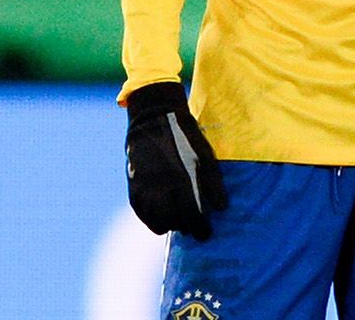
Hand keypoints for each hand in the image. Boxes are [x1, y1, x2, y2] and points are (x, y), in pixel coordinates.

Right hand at [124, 81, 226, 238]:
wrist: (154, 119)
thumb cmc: (186, 138)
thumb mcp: (205, 157)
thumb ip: (214, 185)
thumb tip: (221, 209)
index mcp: (182, 181)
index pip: (192, 217)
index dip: (201, 230)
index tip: (205, 234)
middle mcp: (161, 187)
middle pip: (173, 222)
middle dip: (185, 227)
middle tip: (192, 226)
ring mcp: (145, 187)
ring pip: (154, 221)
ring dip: (167, 225)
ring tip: (176, 221)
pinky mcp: (133, 184)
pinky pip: (140, 211)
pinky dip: (150, 218)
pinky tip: (160, 216)